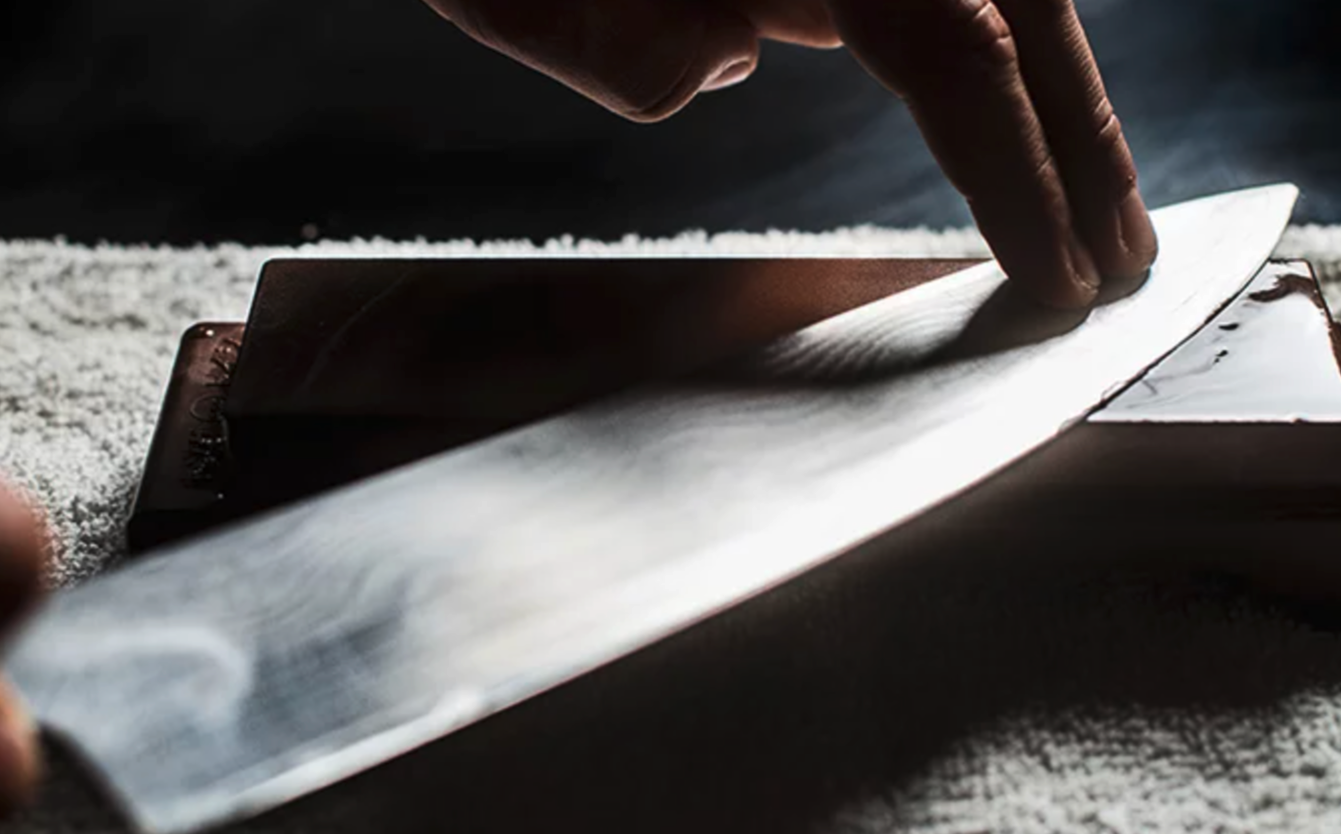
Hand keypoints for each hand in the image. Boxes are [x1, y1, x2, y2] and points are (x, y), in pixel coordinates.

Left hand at [424, 0, 1157, 308]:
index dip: (1022, 175)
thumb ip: (629, 53)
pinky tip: (1012, 109)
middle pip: (1021, 10)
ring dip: (1054, 96)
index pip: (959, 55)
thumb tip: (731, 57)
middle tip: (1126, 258)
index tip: (1059, 274)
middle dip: (1082, 142)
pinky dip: (995, 49)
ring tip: (1096, 199)